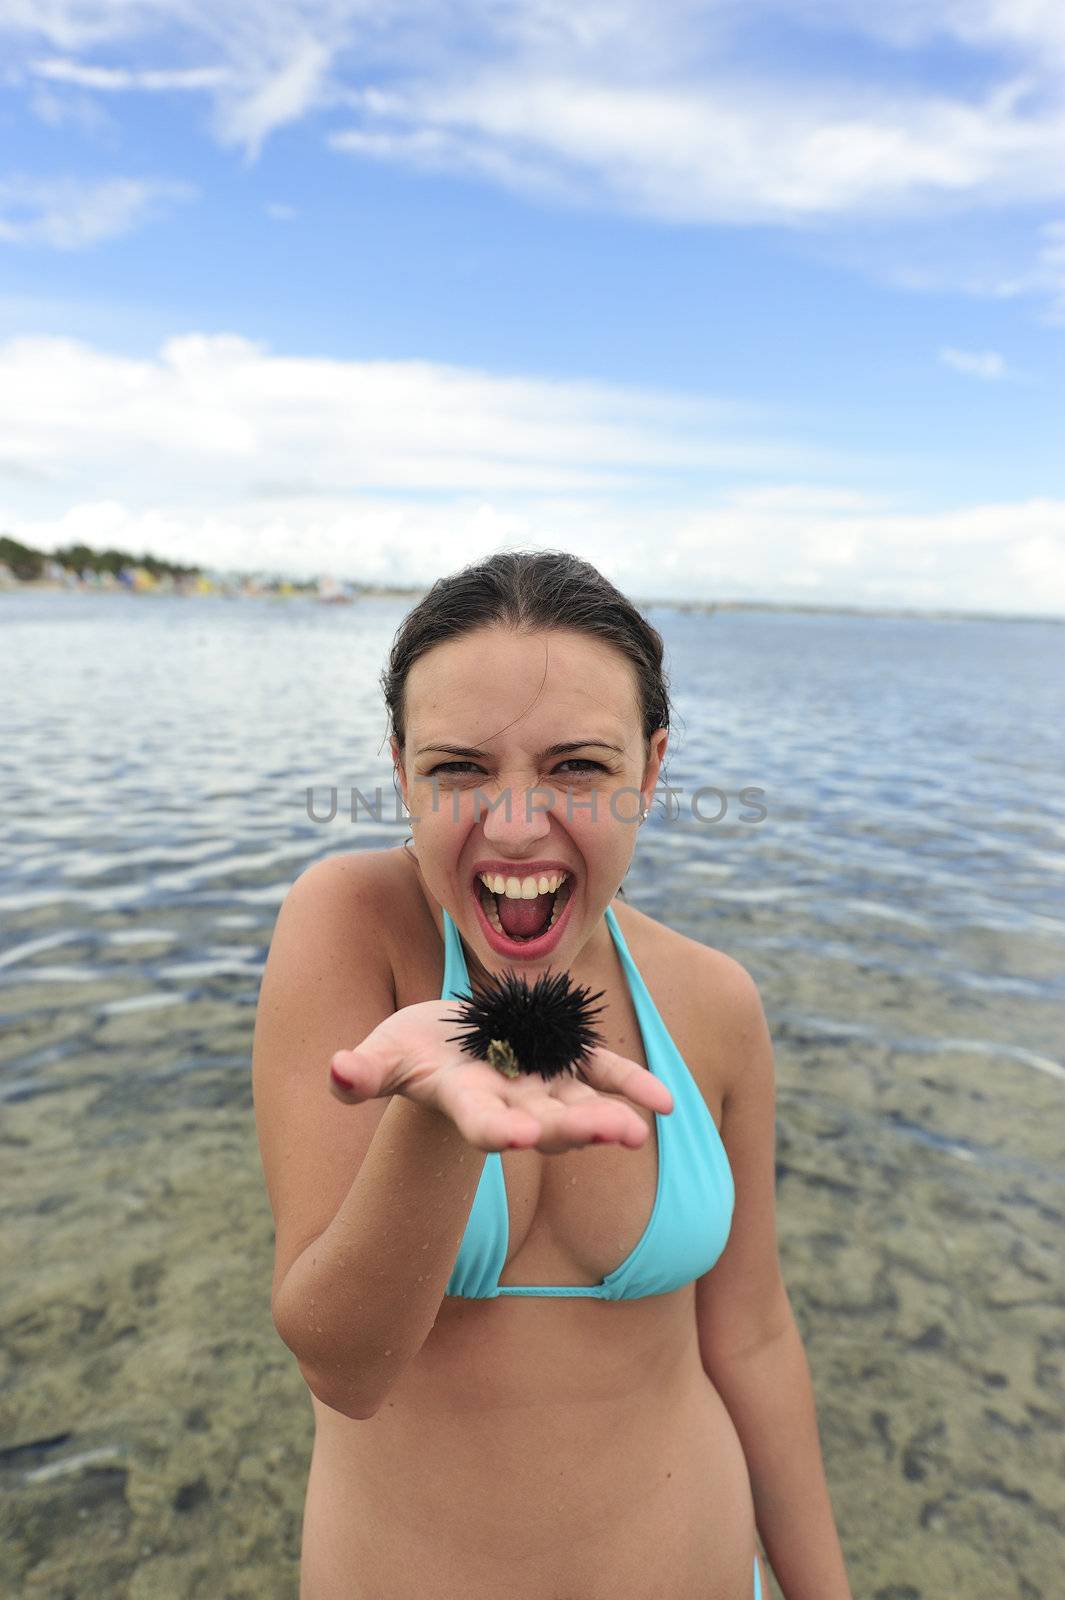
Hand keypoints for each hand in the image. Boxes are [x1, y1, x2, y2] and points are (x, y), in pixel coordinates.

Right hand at [329, 999, 673, 1153]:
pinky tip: (667, 1105)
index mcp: (465, 1103)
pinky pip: (605, 1073)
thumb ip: (363, 1073)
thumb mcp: (383, 1056)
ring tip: (640, 1131)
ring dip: (610, 1115)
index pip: (482, 1123)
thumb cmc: (409, 1052)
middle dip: (578, 1129)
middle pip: (545, 1122)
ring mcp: (543, 1086)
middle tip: (616, 1135)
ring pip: (580, 1104)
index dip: (497, 1130)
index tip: (516, 1138)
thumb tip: (334, 1074)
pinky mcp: (567, 1062)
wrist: (449, 1049)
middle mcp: (510, 1103)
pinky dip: (633, 1086)